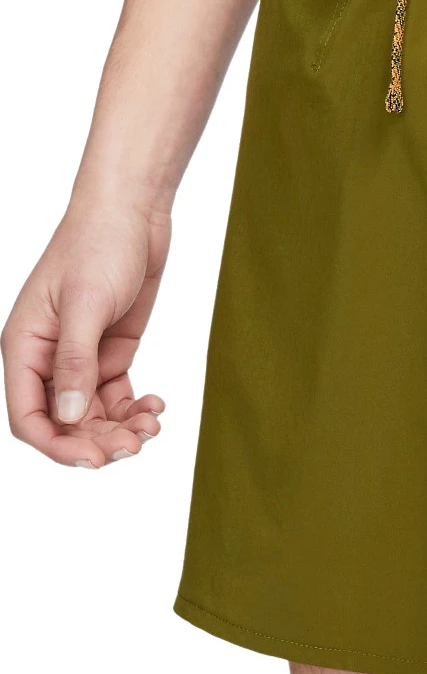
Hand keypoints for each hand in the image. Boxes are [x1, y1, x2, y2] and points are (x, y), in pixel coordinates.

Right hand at [3, 199, 169, 467]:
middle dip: (97, 441)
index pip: (28, 416)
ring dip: (121, 428)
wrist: (132, 213)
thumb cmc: (97, 246)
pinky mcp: (111, 351)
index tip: (95, 460)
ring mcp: (81, 356)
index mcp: (24, 347)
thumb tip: (71, 417)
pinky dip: (135, 408)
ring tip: (152, 426)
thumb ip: (76, 361)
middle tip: (135, 447)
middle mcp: (48, 358)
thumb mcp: (85, 305)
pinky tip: (157, 406)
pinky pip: (117, 396)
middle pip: (65, 423)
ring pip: (94, 414)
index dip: (58, 446)